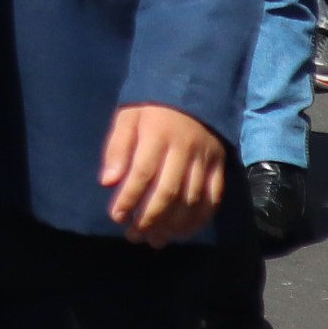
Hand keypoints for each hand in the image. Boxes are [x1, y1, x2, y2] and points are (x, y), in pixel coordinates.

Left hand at [99, 103, 224, 244]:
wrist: (193, 89)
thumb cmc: (152, 108)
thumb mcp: (128, 116)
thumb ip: (117, 147)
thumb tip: (108, 182)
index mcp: (158, 133)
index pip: (143, 172)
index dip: (129, 198)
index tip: (117, 217)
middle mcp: (184, 148)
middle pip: (169, 191)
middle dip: (150, 218)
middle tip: (134, 236)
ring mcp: (205, 159)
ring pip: (191, 200)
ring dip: (172, 225)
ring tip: (154, 239)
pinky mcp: (220, 167)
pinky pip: (213, 199)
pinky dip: (198, 220)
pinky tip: (181, 232)